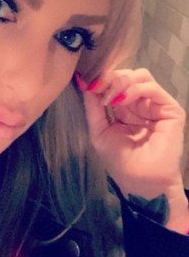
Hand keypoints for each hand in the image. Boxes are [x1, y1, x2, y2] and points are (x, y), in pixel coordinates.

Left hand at [77, 68, 188, 232]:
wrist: (138, 180)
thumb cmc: (119, 160)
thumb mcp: (99, 130)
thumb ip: (93, 107)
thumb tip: (86, 83)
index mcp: (125, 108)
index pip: (116, 83)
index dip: (103, 79)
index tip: (88, 82)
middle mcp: (141, 104)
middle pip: (128, 75)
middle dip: (111, 78)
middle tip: (98, 88)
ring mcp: (156, 106)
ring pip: (141, 76)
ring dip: (122, 81)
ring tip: (110, 97)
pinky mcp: (170, 110)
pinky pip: (152, 88)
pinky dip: (134, 88)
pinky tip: (121, 99)